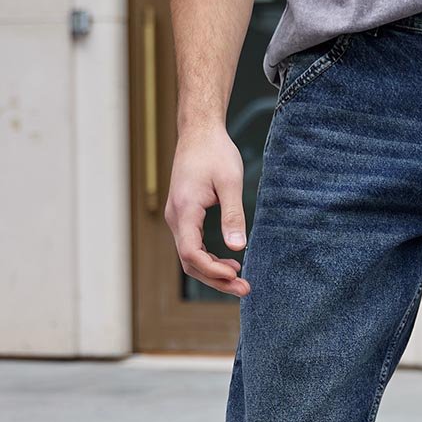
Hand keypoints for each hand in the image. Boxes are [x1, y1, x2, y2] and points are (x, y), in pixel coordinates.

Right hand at [165, 125, 250, 296]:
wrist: (199, 132)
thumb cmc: (215, 152)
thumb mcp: (230, 182)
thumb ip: (233, 215)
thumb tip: (238, 248)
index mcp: (185, 209)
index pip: (191, 253)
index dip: (213, 270)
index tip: (236, 276)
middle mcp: (176, 217)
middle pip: (190, 262)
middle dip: (216, 280)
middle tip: (245, 290)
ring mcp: (177, 218)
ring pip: (190, 258)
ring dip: (213, 273)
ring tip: (240, 281)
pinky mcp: (184, 217)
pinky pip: (192, 247)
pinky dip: (209, 260)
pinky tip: (230, 265)